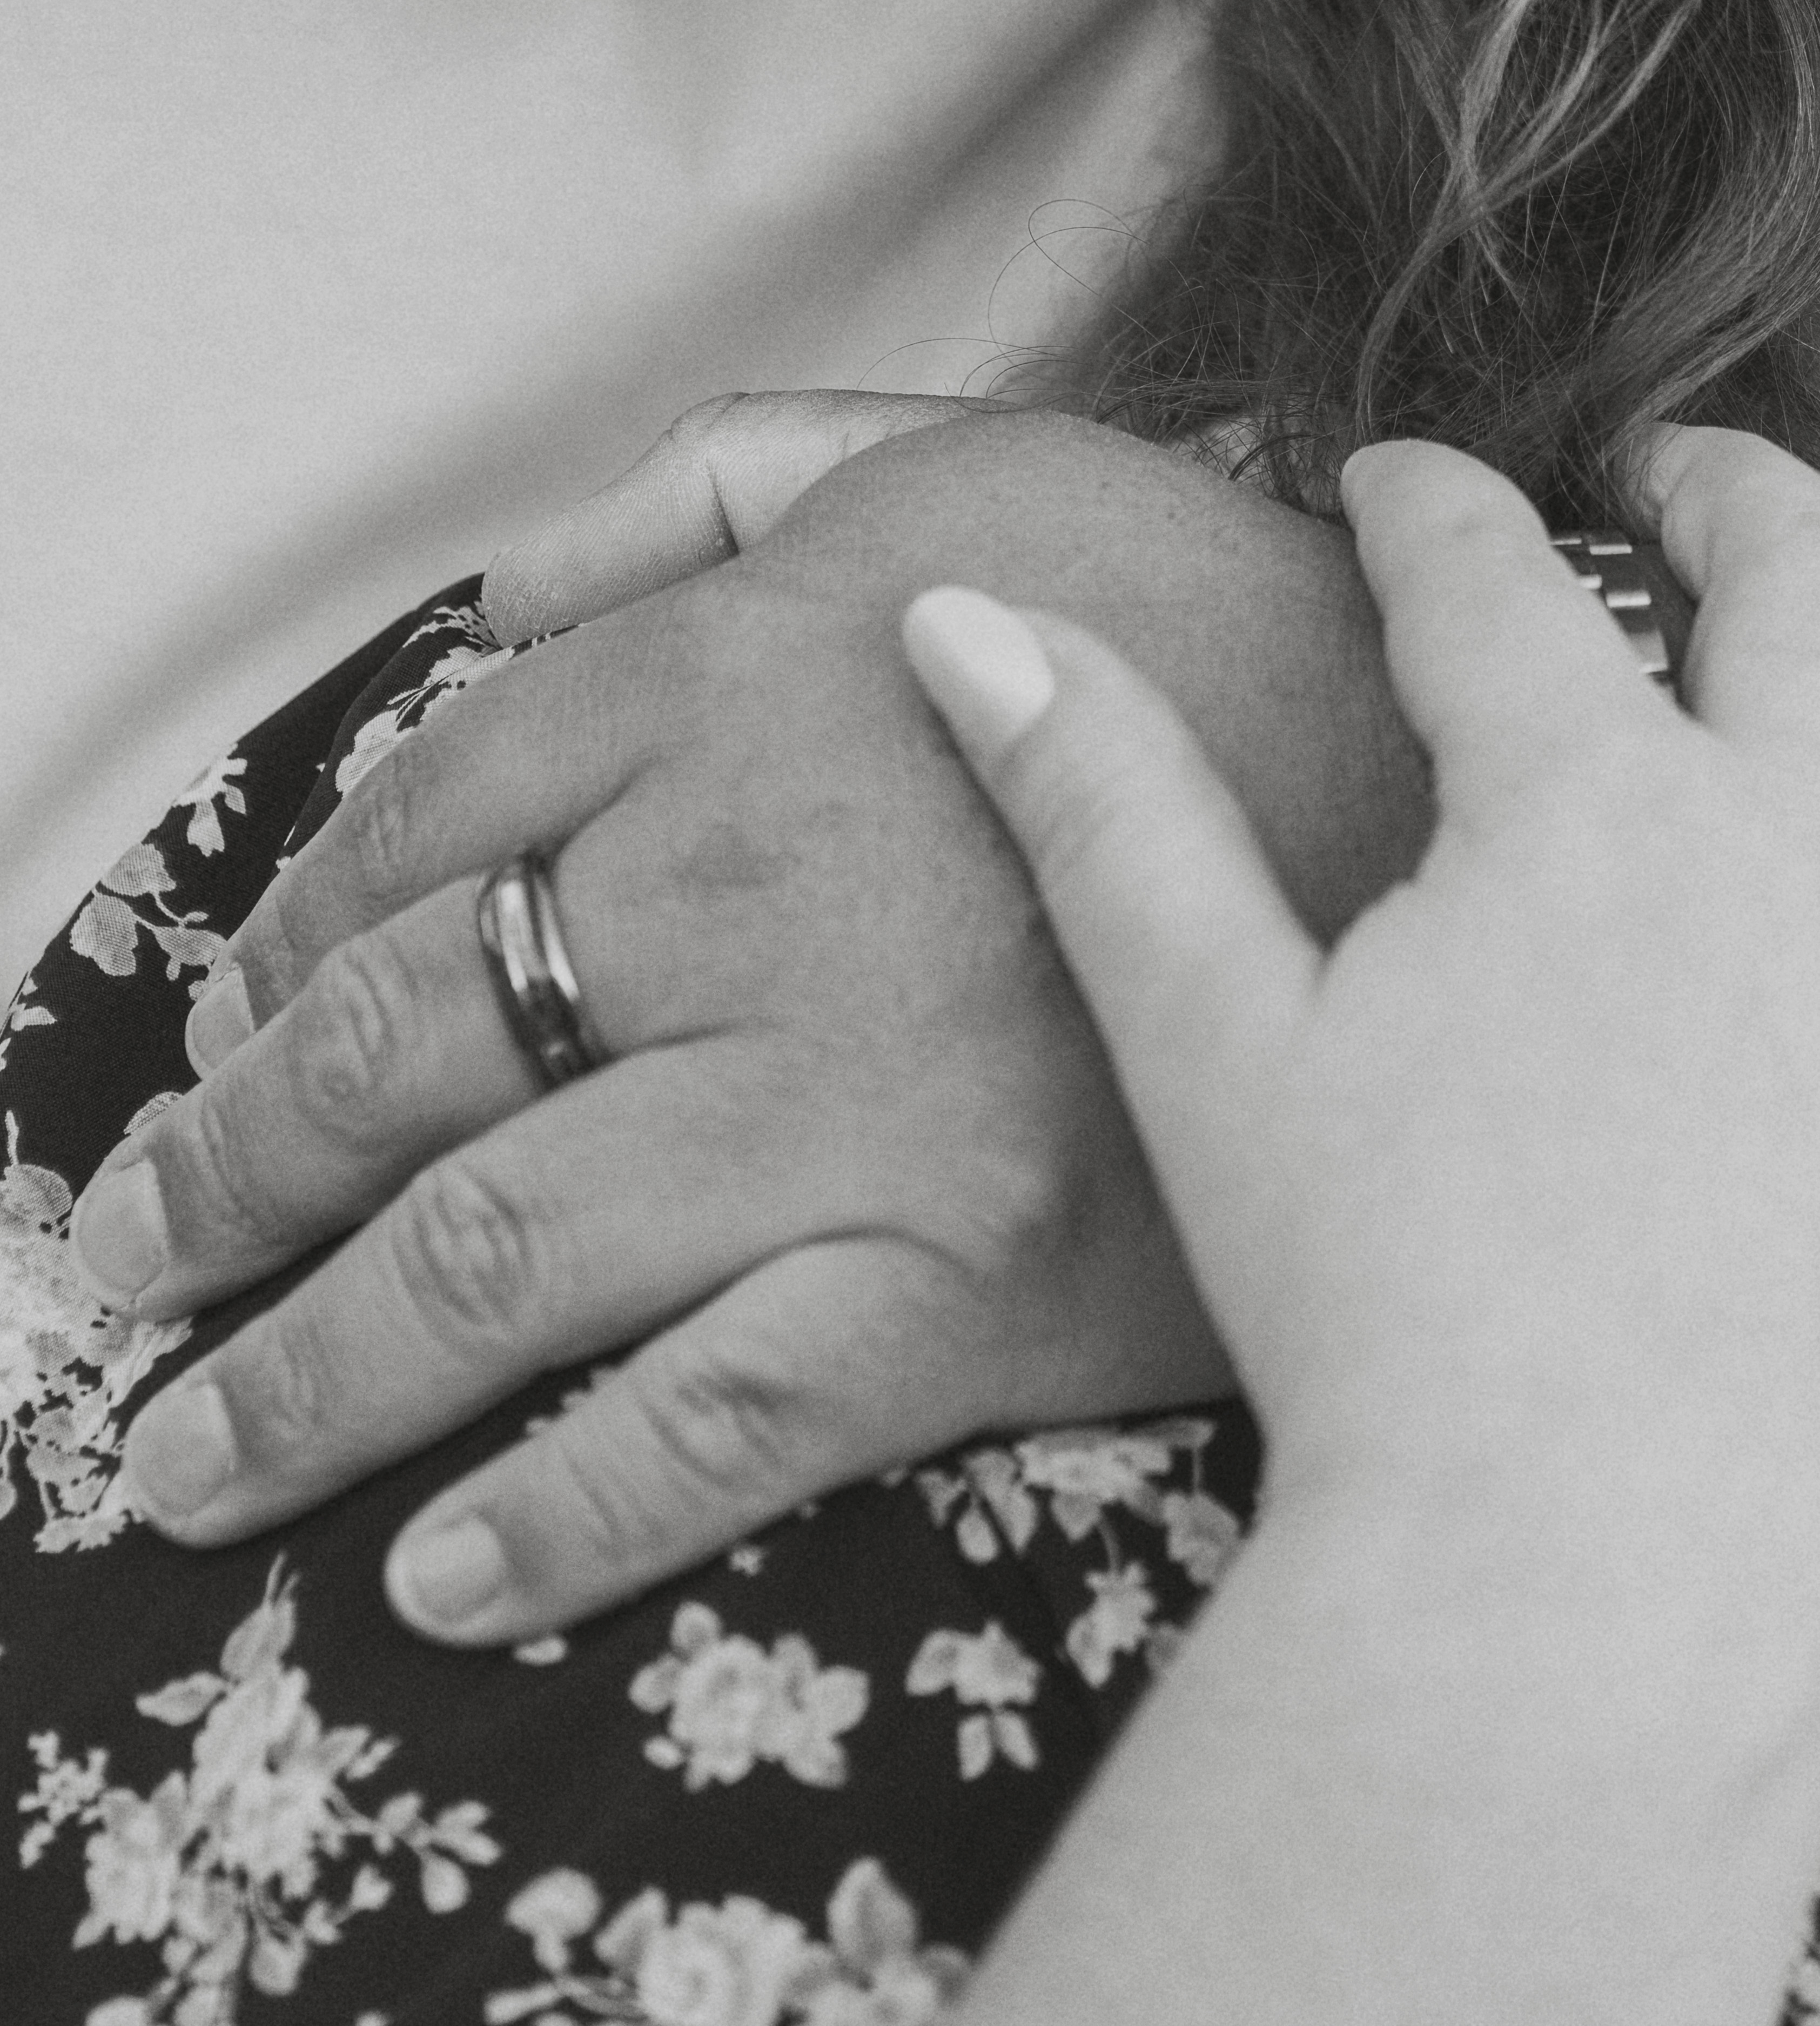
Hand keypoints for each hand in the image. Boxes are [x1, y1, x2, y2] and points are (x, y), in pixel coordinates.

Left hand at [77, 404, 1414, 1638]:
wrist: (1479, 826)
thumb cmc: (1227, 623)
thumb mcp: (989, 455)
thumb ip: (735, 490)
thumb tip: (510, 599)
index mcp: (742, 690)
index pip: (425, 836)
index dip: (288, 944)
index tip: (224, 1030)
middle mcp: (748, 892)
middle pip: (401, 1050)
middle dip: (225, 1176)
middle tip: (132, 1260)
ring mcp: (844, 1107)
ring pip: (496, 1259)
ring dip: (305, 1377)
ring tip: (185, 1459)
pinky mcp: (952, 1280)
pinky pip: (704, 1426)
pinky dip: (547, 1518)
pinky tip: (434, 1570)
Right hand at [898, 430, 1819, 1708]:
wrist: (1558, 1592)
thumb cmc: (1371, 1313)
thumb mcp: (1207, 1034)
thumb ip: (1100, 805)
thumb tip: (967, 619)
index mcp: (1596, 806)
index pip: (1496, 583)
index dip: (1428, 509)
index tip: (1391, 479)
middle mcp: (1806, 859)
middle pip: (1798, 604)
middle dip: (1738, 502)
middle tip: (1689, 461)